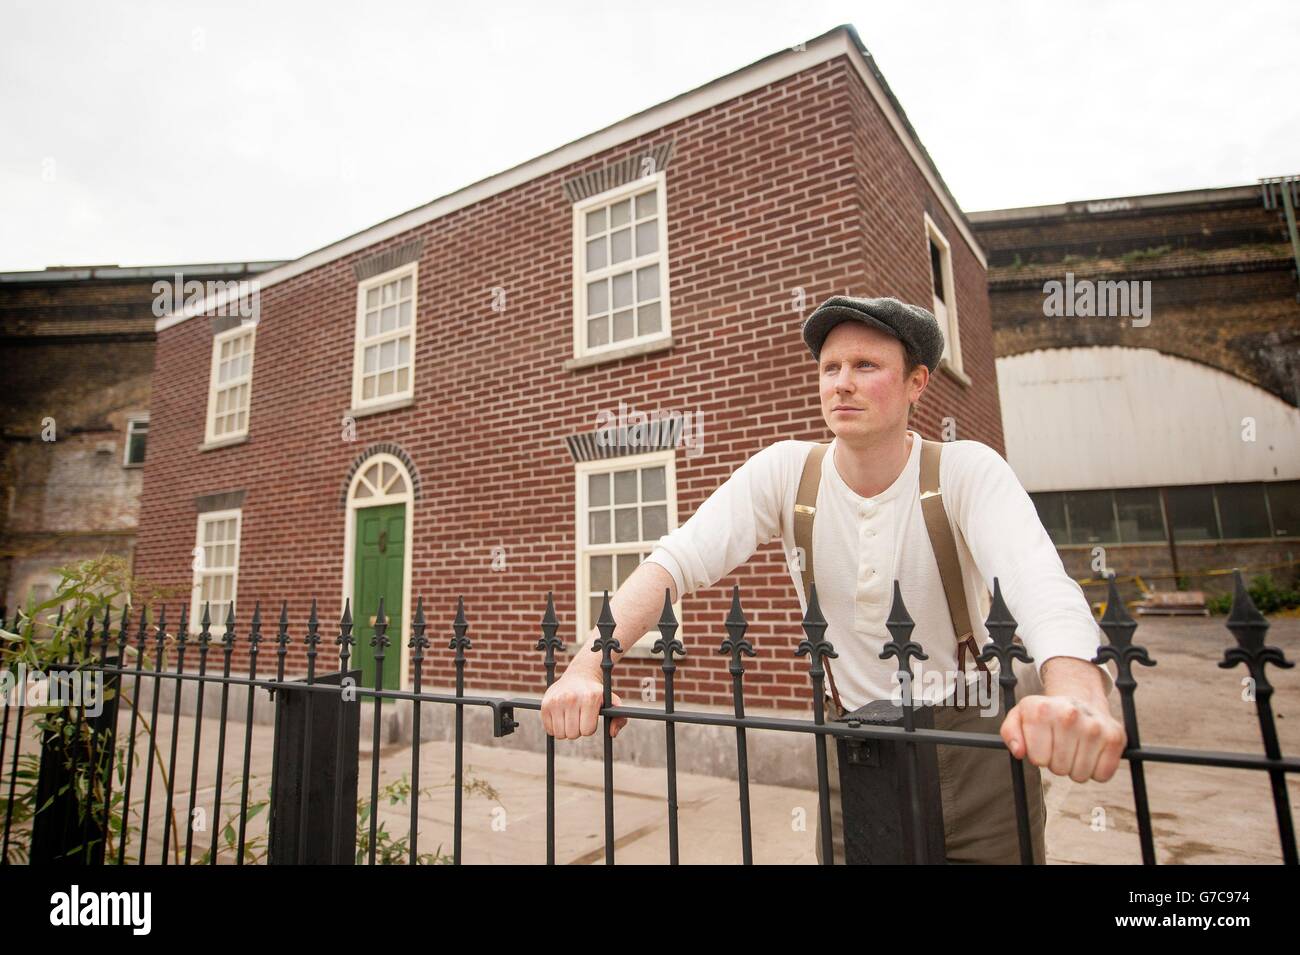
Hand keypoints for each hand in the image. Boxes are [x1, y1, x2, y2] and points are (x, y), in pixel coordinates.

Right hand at [541, 669, 625, 739]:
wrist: (579, 676)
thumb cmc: (596, 693)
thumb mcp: (612, 702)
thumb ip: (619, 718)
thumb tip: (612, 733)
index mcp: (589, 698)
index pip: (587, 731)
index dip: (589, 728)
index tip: (589, 718)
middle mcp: (571, 698)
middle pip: (573, 734)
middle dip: (577, 730)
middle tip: (579, 718)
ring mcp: (556, 701)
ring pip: (560, 734)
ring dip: (566, 731)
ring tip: (570, 718)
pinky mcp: (545, 704)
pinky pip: (549, 730)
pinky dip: (555, 728)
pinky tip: (561, 717)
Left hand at [1000, 694, 1125, 782]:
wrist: (1080, 700)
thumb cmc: (1046, 714)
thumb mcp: (1020, 716)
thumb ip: (1010, 733)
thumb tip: (1019, 751)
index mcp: (1041, 710)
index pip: (1037, 759)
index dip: (1038, 756)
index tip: (1043, 743)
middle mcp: (1069, 715)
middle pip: (1059, 769)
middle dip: (1056, 763)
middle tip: (1060, 745)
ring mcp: (1094, 726)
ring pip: (1080, 775)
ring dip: (1076, 768)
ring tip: (1075, 748)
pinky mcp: (1115, 737)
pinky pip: (1102, 775)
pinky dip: (1096, 771)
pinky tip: (1091, 752)